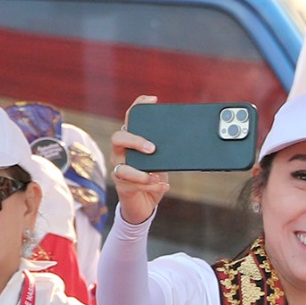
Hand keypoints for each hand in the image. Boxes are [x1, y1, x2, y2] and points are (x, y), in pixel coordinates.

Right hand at [113, 96, 169, 224]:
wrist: (144, 205)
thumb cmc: (154, 179)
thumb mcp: (164, 163)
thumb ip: (169, 153)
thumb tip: (187, 142)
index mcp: (132, 143)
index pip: (131, 119)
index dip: (138, 106)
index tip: (152, 99)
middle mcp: (122, 154)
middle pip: (118, 137)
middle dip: (135, 141)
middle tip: (152, 148)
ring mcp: (119, 170)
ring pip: (122, 166)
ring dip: (141, 172)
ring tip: (158, 176)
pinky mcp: (122, 187)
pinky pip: (132, 185)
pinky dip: (149, 186)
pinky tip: (160, 186)